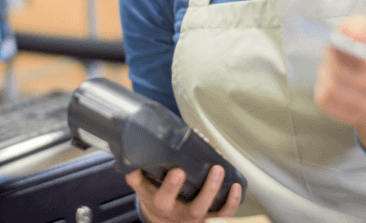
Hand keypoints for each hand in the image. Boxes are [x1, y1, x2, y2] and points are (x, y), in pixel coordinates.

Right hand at [125, 166, 241, 222]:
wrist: (163, 222)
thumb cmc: (155, 197)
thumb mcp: (141, 187)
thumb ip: (135, 172)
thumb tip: (129, 150)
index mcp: (159, 203)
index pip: (161, 196)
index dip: (169, 186)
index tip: (176, 170)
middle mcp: (176, 213)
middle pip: (185, 206)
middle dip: (192, 188)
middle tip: (195, 170)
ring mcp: (194, 218)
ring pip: (205, 210)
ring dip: (214, 190)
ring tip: (219, 169)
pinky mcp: (208, 220)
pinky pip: (223, 215)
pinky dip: (232, 202)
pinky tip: (236, 186)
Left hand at [314, 14, 365, 128]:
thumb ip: (357, 27)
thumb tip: (347, 34)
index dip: (345, 47)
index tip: (338, 41)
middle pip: (342, 72)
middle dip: (330, 59)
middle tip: (330, 51)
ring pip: (332, 87)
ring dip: (325, 72)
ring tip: (331, 66)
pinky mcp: (350, 115)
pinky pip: (325, 99)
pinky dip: (322, 86)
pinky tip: (331, 81)